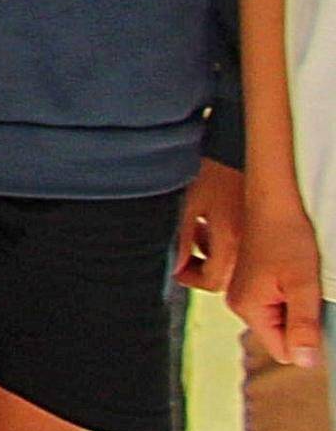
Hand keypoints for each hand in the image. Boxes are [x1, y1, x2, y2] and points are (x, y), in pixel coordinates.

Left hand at [184, 156, 248, 296]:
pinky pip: (239, 250)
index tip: (175, 268)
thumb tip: (175, 267)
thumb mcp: (187, 205)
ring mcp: (253, 238)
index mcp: (229, 240)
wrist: (235, 150)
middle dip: (199, 269)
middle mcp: (247, 244)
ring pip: (231, 265)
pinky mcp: (256, 228)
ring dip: (210, 257)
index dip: (189, 278)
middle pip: (223, 277)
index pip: (211, 280)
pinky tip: (209, 225)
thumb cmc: (210, 172)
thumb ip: (181, 239)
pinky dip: (221, 245)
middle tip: (183, 253)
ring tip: (195, 232)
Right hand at [246, 203, 325, 367]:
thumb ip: (303, 326)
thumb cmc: (287, 237)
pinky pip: (276, 304)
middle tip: (305, 288)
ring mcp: (242, 292)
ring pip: (280, 319)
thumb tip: (304, 363)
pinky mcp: (249, 282)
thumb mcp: (304, 285)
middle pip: (280, 335)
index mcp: (248, 307)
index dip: (305, 337)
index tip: (313, 309)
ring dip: (296, 305)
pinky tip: (292, 273)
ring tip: (299, 278)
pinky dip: (290, 294)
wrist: (273, 202)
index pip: (283, 350)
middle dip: (300, 320)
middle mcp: (239, 303)